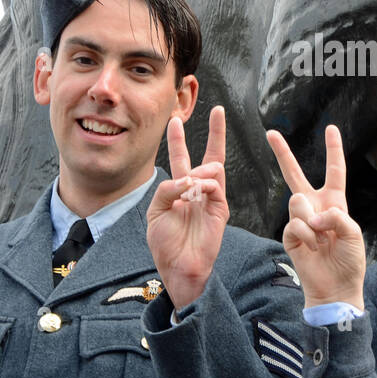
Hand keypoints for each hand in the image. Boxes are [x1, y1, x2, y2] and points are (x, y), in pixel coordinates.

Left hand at [146, 106, 228, 308]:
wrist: (179, 267)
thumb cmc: (165, 243)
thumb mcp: (155, 211)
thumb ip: (166, 189)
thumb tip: (189, 178)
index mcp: (179, 190)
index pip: (181, 158)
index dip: (179, 139)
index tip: (175, 120)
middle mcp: (197, 190)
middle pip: (210, 155)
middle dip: (216, 132)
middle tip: (218, 110)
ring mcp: (211, 198)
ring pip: (212, 168)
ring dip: (198, 172)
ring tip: (189, 186)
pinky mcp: (220, 208)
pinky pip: (216, 186)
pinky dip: (205, 184)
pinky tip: (196, 191)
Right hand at [265, 125, 366, 309]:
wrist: (335, 287)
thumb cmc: (349, 261)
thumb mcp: (353, 233)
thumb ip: (336, 215)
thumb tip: (313, 214)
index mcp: (335, 202)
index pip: (334, 171)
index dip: (333, 150)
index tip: (330, 128)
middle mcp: (315, 206)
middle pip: (295, 174)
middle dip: (283, 153)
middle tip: (271, 133)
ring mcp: (300, 220)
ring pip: (298, 203)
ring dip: (312, 221)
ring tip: (321, 240)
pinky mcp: (290, 234)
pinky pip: (295, 224)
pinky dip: (307, 236)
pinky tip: (312, 248)